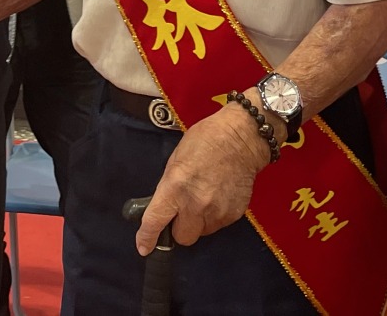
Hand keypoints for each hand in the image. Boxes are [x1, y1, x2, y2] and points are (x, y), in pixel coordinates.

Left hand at [133, 101, 270, 255]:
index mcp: (175, 187)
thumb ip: (169, 187)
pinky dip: (215, 215)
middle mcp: (195, 204)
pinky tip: (219, 194)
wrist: (243, 139)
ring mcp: (217, 212)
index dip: (147, 237)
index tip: (144, 247)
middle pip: (182, 237)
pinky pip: (218, 224)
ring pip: (202, 232)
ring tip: (206, 196)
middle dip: (180, 227)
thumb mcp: (176, 159)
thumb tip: (164, 206)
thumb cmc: (206, 140)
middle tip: (183, 210)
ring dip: (199, 221)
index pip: (156, 221)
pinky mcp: (234, 215)